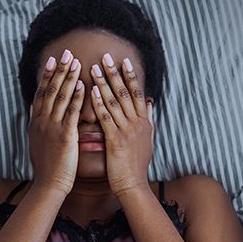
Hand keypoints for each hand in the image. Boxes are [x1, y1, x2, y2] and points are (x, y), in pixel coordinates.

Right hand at [29, 49, 83, 195]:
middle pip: (50, 90)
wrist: (49, 185)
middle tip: (67, 52)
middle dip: (59, 70)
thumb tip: (33, 106)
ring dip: (69, 78)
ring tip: (77, 62)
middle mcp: (41, 122)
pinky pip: (72, 112)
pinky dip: (77, 97)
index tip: (53, 59)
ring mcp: (52, 128)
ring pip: (60, 97)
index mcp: (36, 122)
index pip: (41, 92)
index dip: (47, 75)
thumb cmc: (47, 166)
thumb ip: (35, 122)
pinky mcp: (64, 136)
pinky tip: (83, 85)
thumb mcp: (36, 141)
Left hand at [90, 53, 153, 197]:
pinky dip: (99, 103)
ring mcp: (128, 131)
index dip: (131, 76)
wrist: (133, 186)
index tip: (124, 61)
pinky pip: (107, 118)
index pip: (138, 93)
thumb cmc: (136, 166)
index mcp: (144, 122)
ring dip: (104, 83)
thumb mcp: (148, 141)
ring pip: (115, 101)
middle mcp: (138, 123)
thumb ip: (149, 120)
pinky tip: (91, 92)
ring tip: (93, 68)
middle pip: (127, 92)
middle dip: (115, 73)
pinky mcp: (116, 140)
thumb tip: (151, 104)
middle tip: (106, 56)